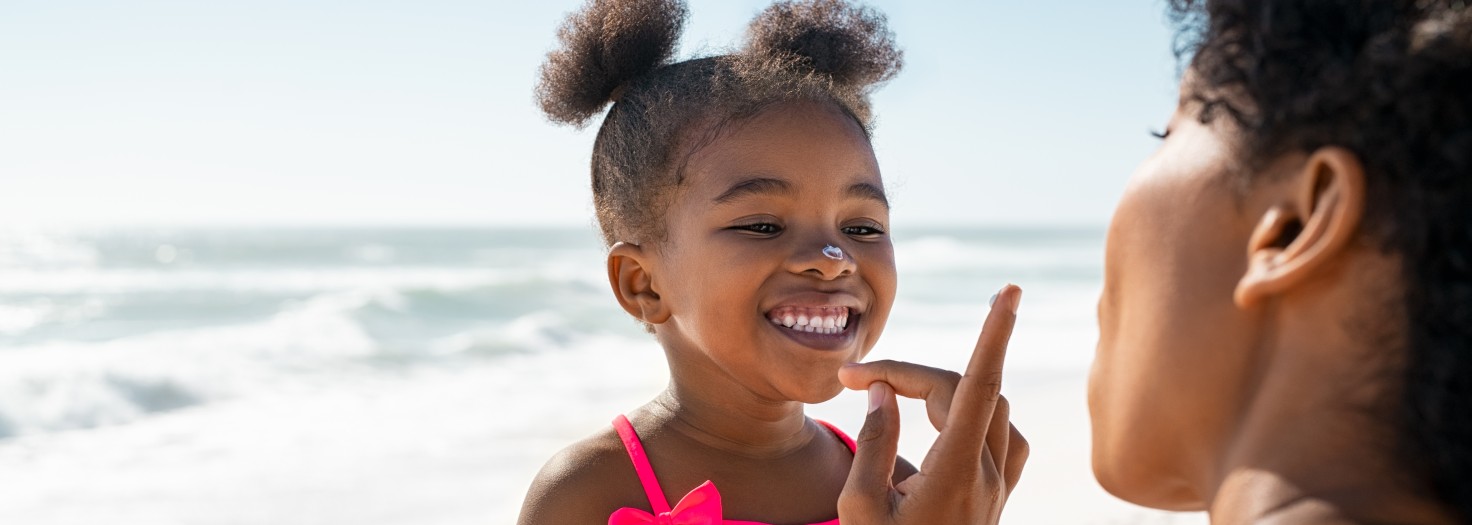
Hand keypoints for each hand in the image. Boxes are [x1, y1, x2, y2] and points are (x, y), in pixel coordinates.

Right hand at [836, 284, 1027, 523]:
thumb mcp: (859, 511)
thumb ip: (873, 445)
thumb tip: (884, 392)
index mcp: (953, 475)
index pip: (979, 387)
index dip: (994, 334)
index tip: (1008, 291)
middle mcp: (986, 476)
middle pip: (966, 392)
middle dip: (913, 373)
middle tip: (859, 381)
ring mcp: (999, 487)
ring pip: (993, 409)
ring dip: (949, 389)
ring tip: (898, 398)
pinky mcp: (1000, 497)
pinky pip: (1004, 437)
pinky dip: (979, 414)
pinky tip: (948, 421)